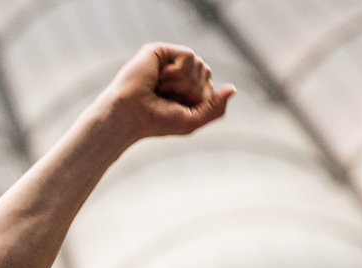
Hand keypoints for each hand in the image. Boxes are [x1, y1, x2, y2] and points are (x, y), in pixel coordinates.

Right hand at [100, 43, 233, 140]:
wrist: (129, 116)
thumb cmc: (155, 122)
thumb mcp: (192, 121)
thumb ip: (216, 108)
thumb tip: (233, 89)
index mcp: (183, 89)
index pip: (210, 87)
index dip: (198, 100)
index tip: (175, 109)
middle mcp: (177, 73)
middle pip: (206, 74)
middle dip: (191, 91)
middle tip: (166, 99)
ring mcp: (168, 61)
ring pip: (199, 64)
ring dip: (183, 83)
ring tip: (160, 89)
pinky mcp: (160, 51)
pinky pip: (188, 56)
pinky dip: (178, 72)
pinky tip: (160, 78)